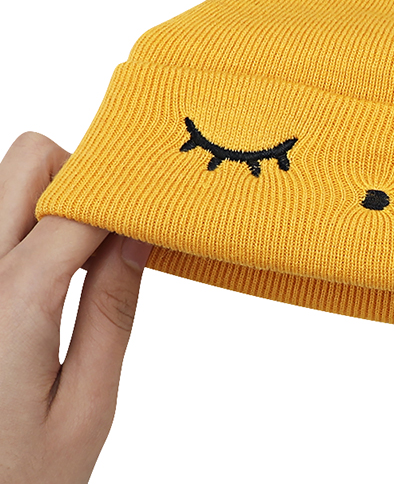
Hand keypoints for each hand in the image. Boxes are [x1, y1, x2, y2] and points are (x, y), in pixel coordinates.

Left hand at [0, 132, 152, 483]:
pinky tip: (48, 276)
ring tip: (80, 259)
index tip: (157, 211)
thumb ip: (112, 310)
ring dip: (52, 200)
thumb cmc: (14, 479)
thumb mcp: (83, 406)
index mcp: (6, 306)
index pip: (77, 205)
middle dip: (82, 177)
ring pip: (5, 185)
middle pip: (28, 162)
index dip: (128, 199)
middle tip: (114, 228)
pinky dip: (28, 228)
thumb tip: (140, 235)